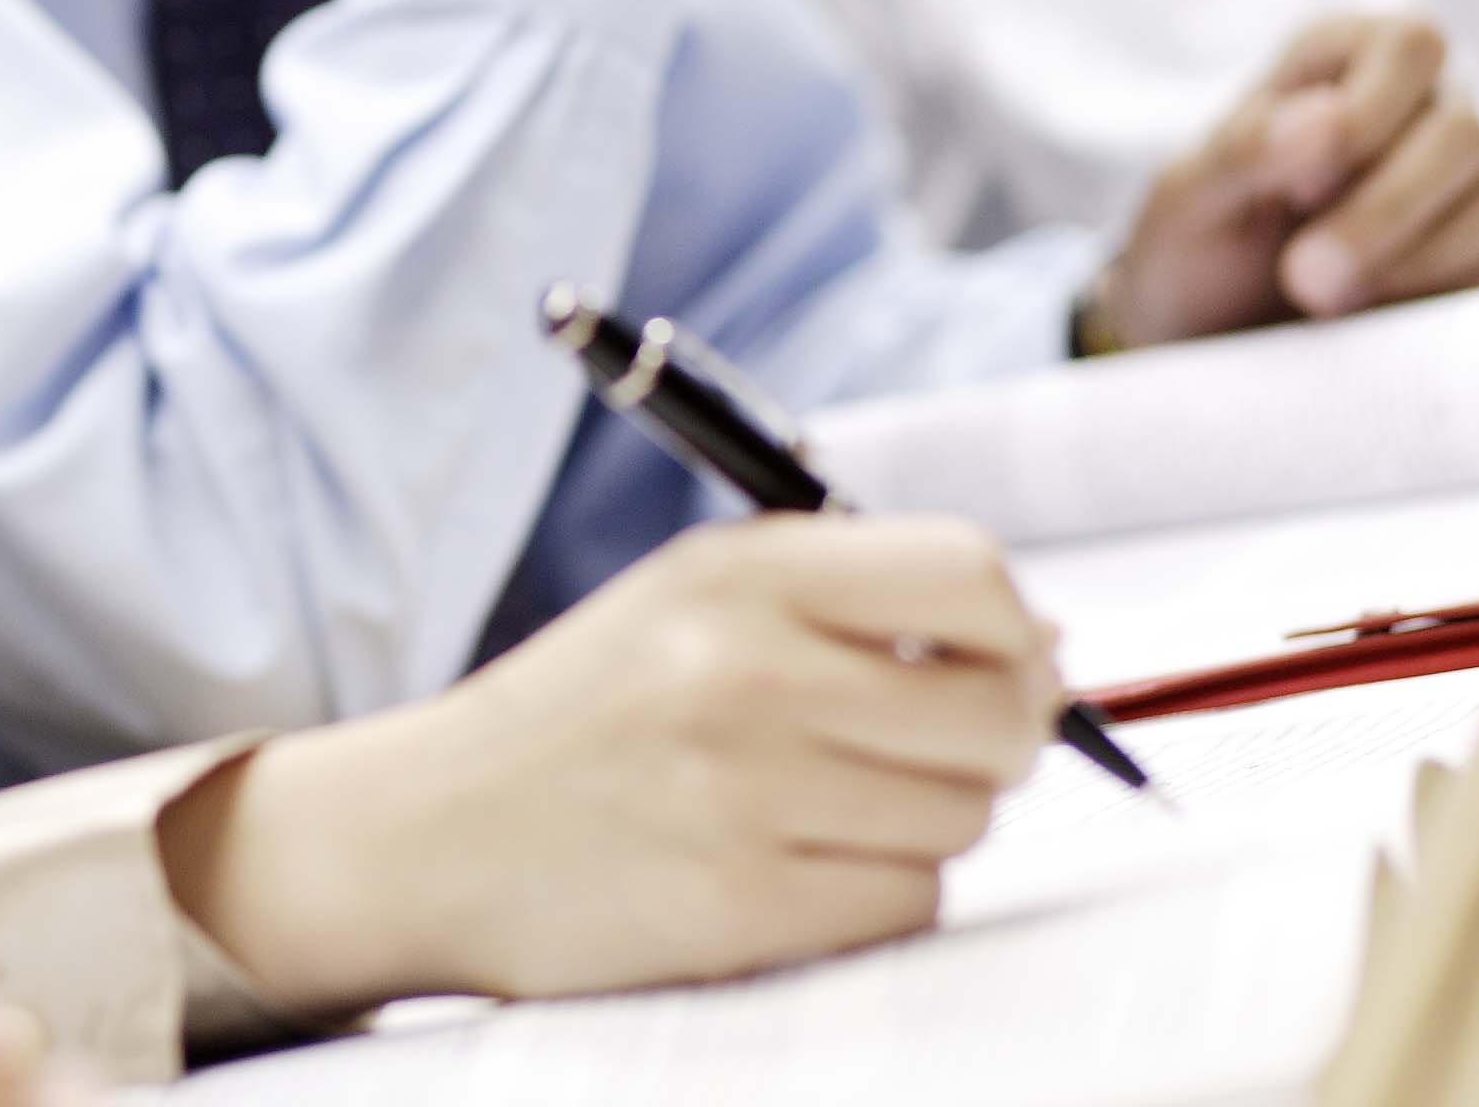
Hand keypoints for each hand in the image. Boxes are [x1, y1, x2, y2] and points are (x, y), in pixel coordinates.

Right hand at [162, 515, 1056, 1014]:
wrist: (430, 832)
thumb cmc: (589, 712)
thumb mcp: (692, 602)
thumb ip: (852, 602)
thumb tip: (1048, 644)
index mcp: (737, 572)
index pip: (969, 577)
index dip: (1015, 631)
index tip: (1003, 664)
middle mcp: (745, 669)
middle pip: (998, 713)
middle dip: (994, 743)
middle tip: (926, 751)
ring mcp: (745, 792)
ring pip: (963, 819)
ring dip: (921, 823)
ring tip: (818, 807)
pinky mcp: (744, 905)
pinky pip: (909, 903)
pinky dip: (875, 895)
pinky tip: (793, 866)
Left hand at [1094, 14, 1478, 347]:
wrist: (1212, 344)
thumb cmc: (1199, 249)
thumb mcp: (1187, 200)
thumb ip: (1244, 151)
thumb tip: (1330, 121)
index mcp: (1348, 62)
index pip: (1412, 44)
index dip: (1371, 112)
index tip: (1299, 186)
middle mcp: (1424, 112)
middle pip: (1465, 132)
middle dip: (1385, 212)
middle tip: (1302, 278)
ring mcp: (1471, 189)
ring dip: (1420, 261)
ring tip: (1326, 303)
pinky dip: (1460, 302)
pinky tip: (1386, 325)